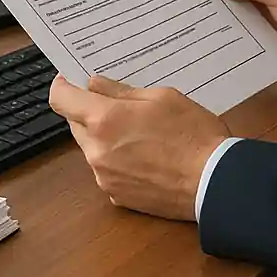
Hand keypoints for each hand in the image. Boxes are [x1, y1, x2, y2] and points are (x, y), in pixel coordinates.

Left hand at [48, 74, 229, 221]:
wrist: (214, 182)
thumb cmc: (193, 134)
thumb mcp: (162, 97)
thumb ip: (122, 91)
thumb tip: (95, 85)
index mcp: (105, 120)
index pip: (62, 100)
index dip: (62, 86)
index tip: (69, 79)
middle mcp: (97, 151)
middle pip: (75, 124)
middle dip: (89, 111)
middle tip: (116, 102)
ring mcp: (105, 177)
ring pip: (91, 148)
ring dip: (104, 136)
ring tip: (139, 130)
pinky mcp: (117, 196)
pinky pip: (106, 170)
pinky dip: (117, 159)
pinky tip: (144, 154)